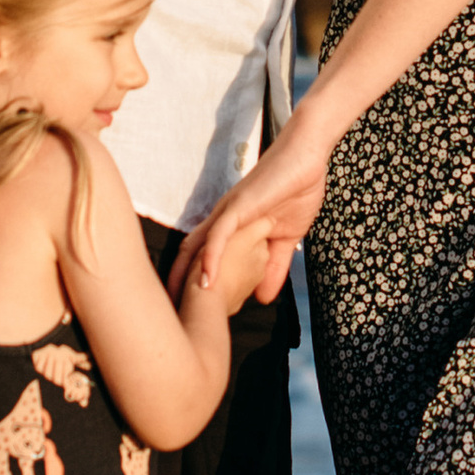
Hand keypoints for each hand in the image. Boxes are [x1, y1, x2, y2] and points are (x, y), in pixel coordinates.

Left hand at [169, 119, 332, 307]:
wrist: (308, 157)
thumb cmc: (296, 190)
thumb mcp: (286, 239)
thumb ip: (274, 266)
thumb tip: (264, 298)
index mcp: (229, 227)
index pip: (201, 259)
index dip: (189, 284)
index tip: (182, 313)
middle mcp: (221, 220)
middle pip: (188, 255)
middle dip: (176, 285)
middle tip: (166, 318)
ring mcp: (228, 211)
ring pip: (198, 246)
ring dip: (185, 276)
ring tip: (176, 306)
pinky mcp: (240, 205)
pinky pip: (220, 234)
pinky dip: (211, 257)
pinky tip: (207, 281)